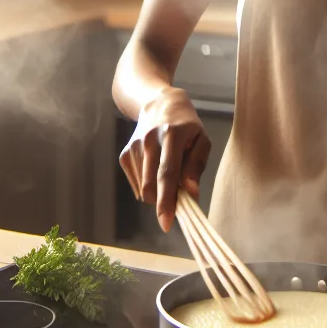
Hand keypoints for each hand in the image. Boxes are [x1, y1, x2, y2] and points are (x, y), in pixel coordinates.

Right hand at [118, 87, 210, 232]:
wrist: (159, 104)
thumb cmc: (186, 125)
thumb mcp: (201, 140)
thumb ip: (197, 166)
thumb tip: (191, 193)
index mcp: (171, 135)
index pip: (167, 173)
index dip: (167, 200)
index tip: (167, 223)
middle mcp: (148, 141)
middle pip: (151, 185)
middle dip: (162, 203)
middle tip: (178, 202)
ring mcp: (134, 148)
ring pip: (143, 189)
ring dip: (157, 194)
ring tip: (169, 177)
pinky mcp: (125, 154)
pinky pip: (137, 185)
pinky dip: (148, 187)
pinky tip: (155, 171)